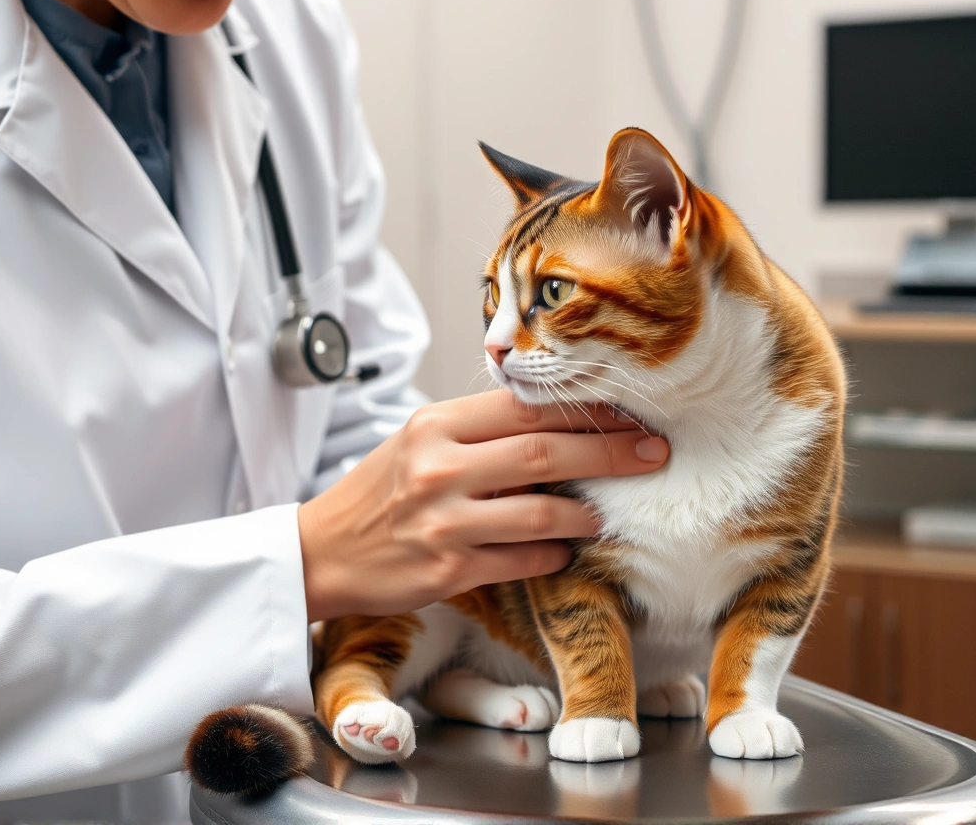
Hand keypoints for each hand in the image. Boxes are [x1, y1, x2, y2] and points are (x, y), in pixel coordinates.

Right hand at [297, 390, 669, 621]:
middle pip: (545, 452)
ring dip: (585, 514)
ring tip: (604, 514)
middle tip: (654, 452)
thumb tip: (555, 420)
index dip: (585, 407)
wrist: (321, 552)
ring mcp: (445, 521)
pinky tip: (562, 551)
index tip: (629, 410)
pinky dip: (552, 556)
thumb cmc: (378, 494)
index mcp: (435, 426)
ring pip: (541, 513)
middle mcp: (439, 468)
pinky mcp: (449, 569)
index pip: (525, 406)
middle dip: (611, 451)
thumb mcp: (417, 442)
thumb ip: (478, 431)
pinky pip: (523, 561)